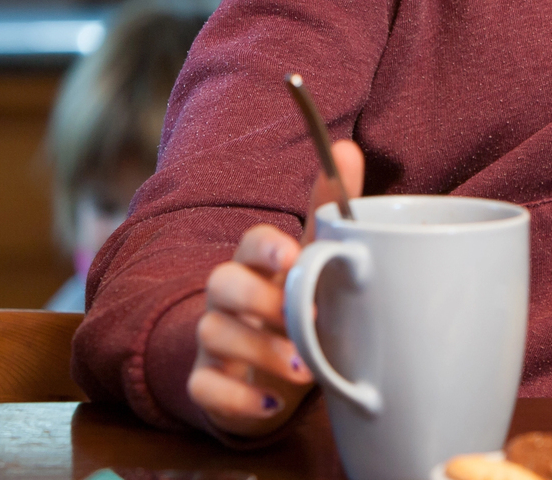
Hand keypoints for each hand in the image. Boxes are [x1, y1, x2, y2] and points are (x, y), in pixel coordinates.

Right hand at [189, 140, 363, 434]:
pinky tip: (270, 404)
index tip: (292, 256)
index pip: (249, 242)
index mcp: (256, 263)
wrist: (264, 372)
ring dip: (256, 351)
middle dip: (258, 301)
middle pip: (219, 282)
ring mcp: (212, 340)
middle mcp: (227, 297)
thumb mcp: (315, 261)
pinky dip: (236, 400)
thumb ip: (330, 211)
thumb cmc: (292, 304)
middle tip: (303, 319)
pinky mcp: (207, 383)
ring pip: (211, 334)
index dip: (266, 247)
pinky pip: (205, 388)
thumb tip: (346, 148)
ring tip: (303, 368)